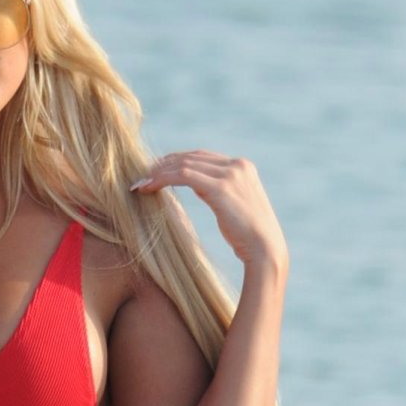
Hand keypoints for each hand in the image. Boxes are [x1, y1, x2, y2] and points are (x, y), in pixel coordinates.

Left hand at [131, 150, 287, 267]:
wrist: (265, 249)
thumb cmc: (248, 235)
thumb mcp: (233, 205)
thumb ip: (218, 189)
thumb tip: (198, 185)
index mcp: (243, 167)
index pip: (202, 156)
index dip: (176, 161)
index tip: (157, 171)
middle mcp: (238, 165)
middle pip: (191, 157)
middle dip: (164, 165)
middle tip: (143, 175)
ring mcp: (231, 174)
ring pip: (184, 164)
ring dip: (159, 172)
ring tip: (141, 183)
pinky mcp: (221, 187)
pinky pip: (183, 175)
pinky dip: (162, 179)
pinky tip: (148, 187)